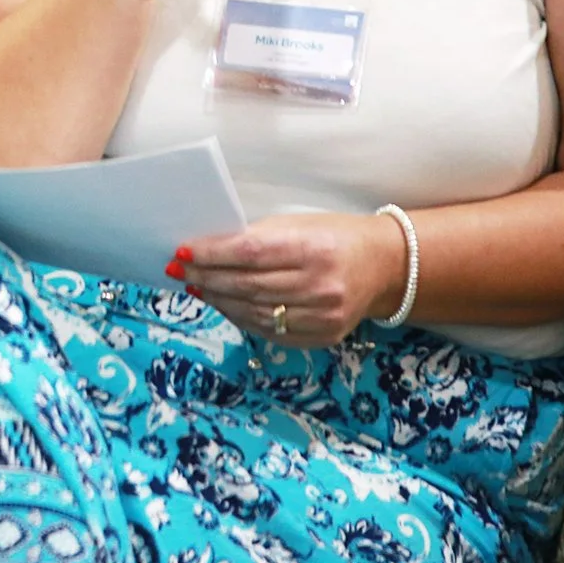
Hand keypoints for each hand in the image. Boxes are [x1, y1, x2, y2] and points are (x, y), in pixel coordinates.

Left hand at [172, 212, 404, 345]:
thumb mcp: (298, 225)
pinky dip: (241, 317)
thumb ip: (257, 238)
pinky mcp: (323, 337)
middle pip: (247, 285)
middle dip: (206, 277)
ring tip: (196, 286)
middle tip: (180, 270)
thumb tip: (206, 249)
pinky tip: (224, 304)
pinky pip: (270, 331)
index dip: (210, 254)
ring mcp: (323, 316)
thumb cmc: (333, 237)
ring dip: (218, 300)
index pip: (248, 253)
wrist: (384, 266)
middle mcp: (319, 286)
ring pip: (254, 312)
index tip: (182, 251)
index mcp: (312, 249)